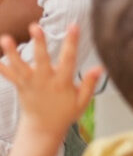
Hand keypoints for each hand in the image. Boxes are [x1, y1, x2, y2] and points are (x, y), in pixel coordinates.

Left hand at [0, 25, 99, 139]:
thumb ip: (90, 84)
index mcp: (62, 83)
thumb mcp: (82, 101)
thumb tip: (100, 67)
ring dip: (12, 52)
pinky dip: (2, 66)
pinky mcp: (20, 86)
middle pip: (41, 59)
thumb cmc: (65, 113)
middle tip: (35, 27)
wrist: (43, 129)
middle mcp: (44, 81)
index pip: (69, 59)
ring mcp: (30, 83)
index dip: (72, 42)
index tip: (73, 26)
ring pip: (20, 66)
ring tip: (6, 38)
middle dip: (39, 43)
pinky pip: (9, 75)